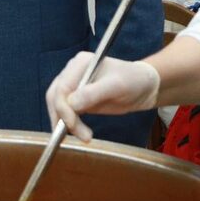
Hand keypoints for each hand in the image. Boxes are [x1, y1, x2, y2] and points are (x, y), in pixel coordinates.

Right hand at [46, 52, 160, 141]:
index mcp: (80, 63)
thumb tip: (71, 105)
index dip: (63, 107)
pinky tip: (80, 133)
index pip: (62, 86)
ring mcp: (75, 86)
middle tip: (79, 134)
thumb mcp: (116, 85)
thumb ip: (93, 93)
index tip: (72, 124)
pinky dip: (70, 124)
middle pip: (55, 96)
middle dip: (63, 117)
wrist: (144, 87)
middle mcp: (73, 73)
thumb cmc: (133, 80)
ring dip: (66, 123)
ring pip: (58, 106)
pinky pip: (67, 113)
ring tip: (84, 137)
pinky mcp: (79, 99)